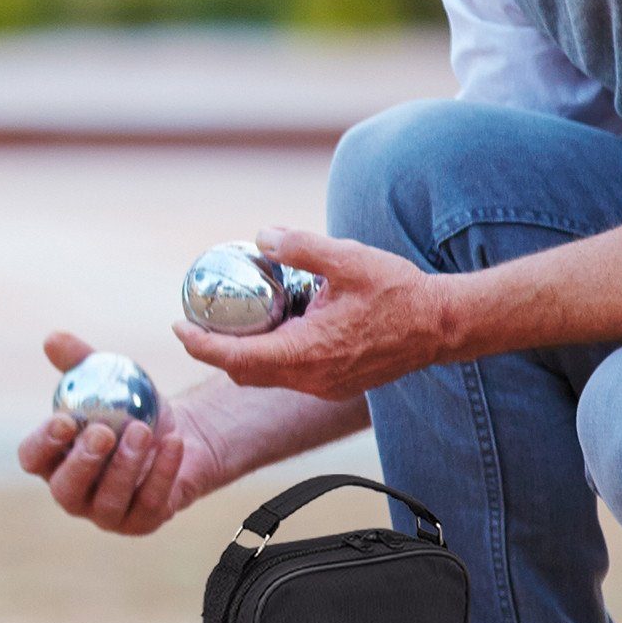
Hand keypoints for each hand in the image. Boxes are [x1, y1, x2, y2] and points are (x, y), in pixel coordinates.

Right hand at [17, 332, 231, 535]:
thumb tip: (53, 339)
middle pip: (66, 489)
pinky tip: (173, 442)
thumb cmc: (131, 408)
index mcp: (53, 460)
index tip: (65, 419)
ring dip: (125, 466)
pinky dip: (162, 472)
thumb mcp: (107, 379)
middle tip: (104, 432)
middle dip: (84, 462)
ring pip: (108, 502)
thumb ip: (79, 360)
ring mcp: (106, 514)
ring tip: (143, 431)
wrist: (179, 434)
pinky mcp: (141, 522)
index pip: (33, 457)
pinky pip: (149, 504)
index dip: (43, 442)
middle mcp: (73, 493)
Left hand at [173, 224, 451, 403]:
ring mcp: (324, 386)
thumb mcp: (347, 258)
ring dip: (243, 354)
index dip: (201, 345)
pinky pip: (290, 375)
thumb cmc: (399, 292)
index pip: (236, 357)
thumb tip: (261, 236)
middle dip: (214, 351)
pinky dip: (270, 356)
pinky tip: (274, 327)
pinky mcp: (336, 385)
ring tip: (230, 321)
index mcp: (307, 353)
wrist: (443, 326)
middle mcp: (311, 378)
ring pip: (266, 377)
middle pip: (244, 373)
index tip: (178, 326)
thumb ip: (300, 246)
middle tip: (196, 322)